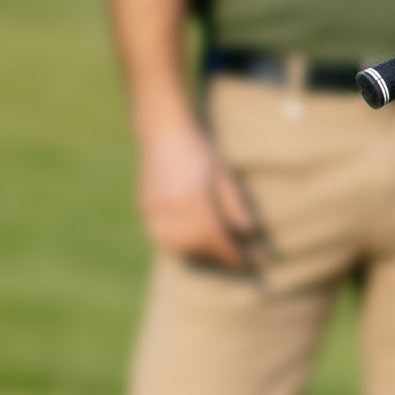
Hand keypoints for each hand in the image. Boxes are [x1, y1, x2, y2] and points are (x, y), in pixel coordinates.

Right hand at [139, 121, 259, 266]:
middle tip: (231, 258)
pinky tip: (189, 243)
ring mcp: (155, 208)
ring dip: (196, 254)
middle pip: (196, 244)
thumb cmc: (199, 151)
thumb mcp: (223, 175)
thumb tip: (248, 233)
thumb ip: (234, 206)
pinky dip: (176, 245)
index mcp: (195, 197)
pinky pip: (160, 237)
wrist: (164, 132)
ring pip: (176, 245)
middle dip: (215, 256)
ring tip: (212, 252)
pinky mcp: (145, 207)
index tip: (245, 262)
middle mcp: (172, 206)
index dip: (230, 253)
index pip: (215, 237)